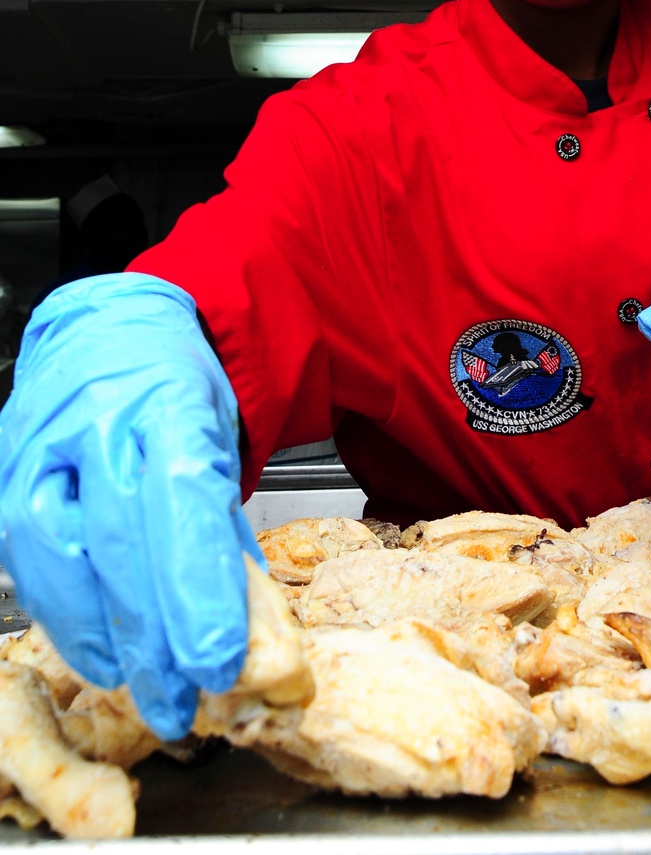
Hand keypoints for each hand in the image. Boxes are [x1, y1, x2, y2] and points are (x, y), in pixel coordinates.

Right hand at [0, 274, 262, 739]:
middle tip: (185, 699)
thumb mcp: (221, 433)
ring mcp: (43, 444)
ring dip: (103, 636)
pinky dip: (63, 614)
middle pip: (123, 539)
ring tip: (141, 686)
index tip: (219, 660)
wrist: (109, 331)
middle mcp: (99, 418)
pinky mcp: (7, 471)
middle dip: (155, 634)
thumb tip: (246, 629)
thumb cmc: (173, 387)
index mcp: (169, 399)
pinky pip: (27, 555)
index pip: (184, 498)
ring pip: (63, 553)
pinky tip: (97, 651)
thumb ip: (224, 525)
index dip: (198, 587)